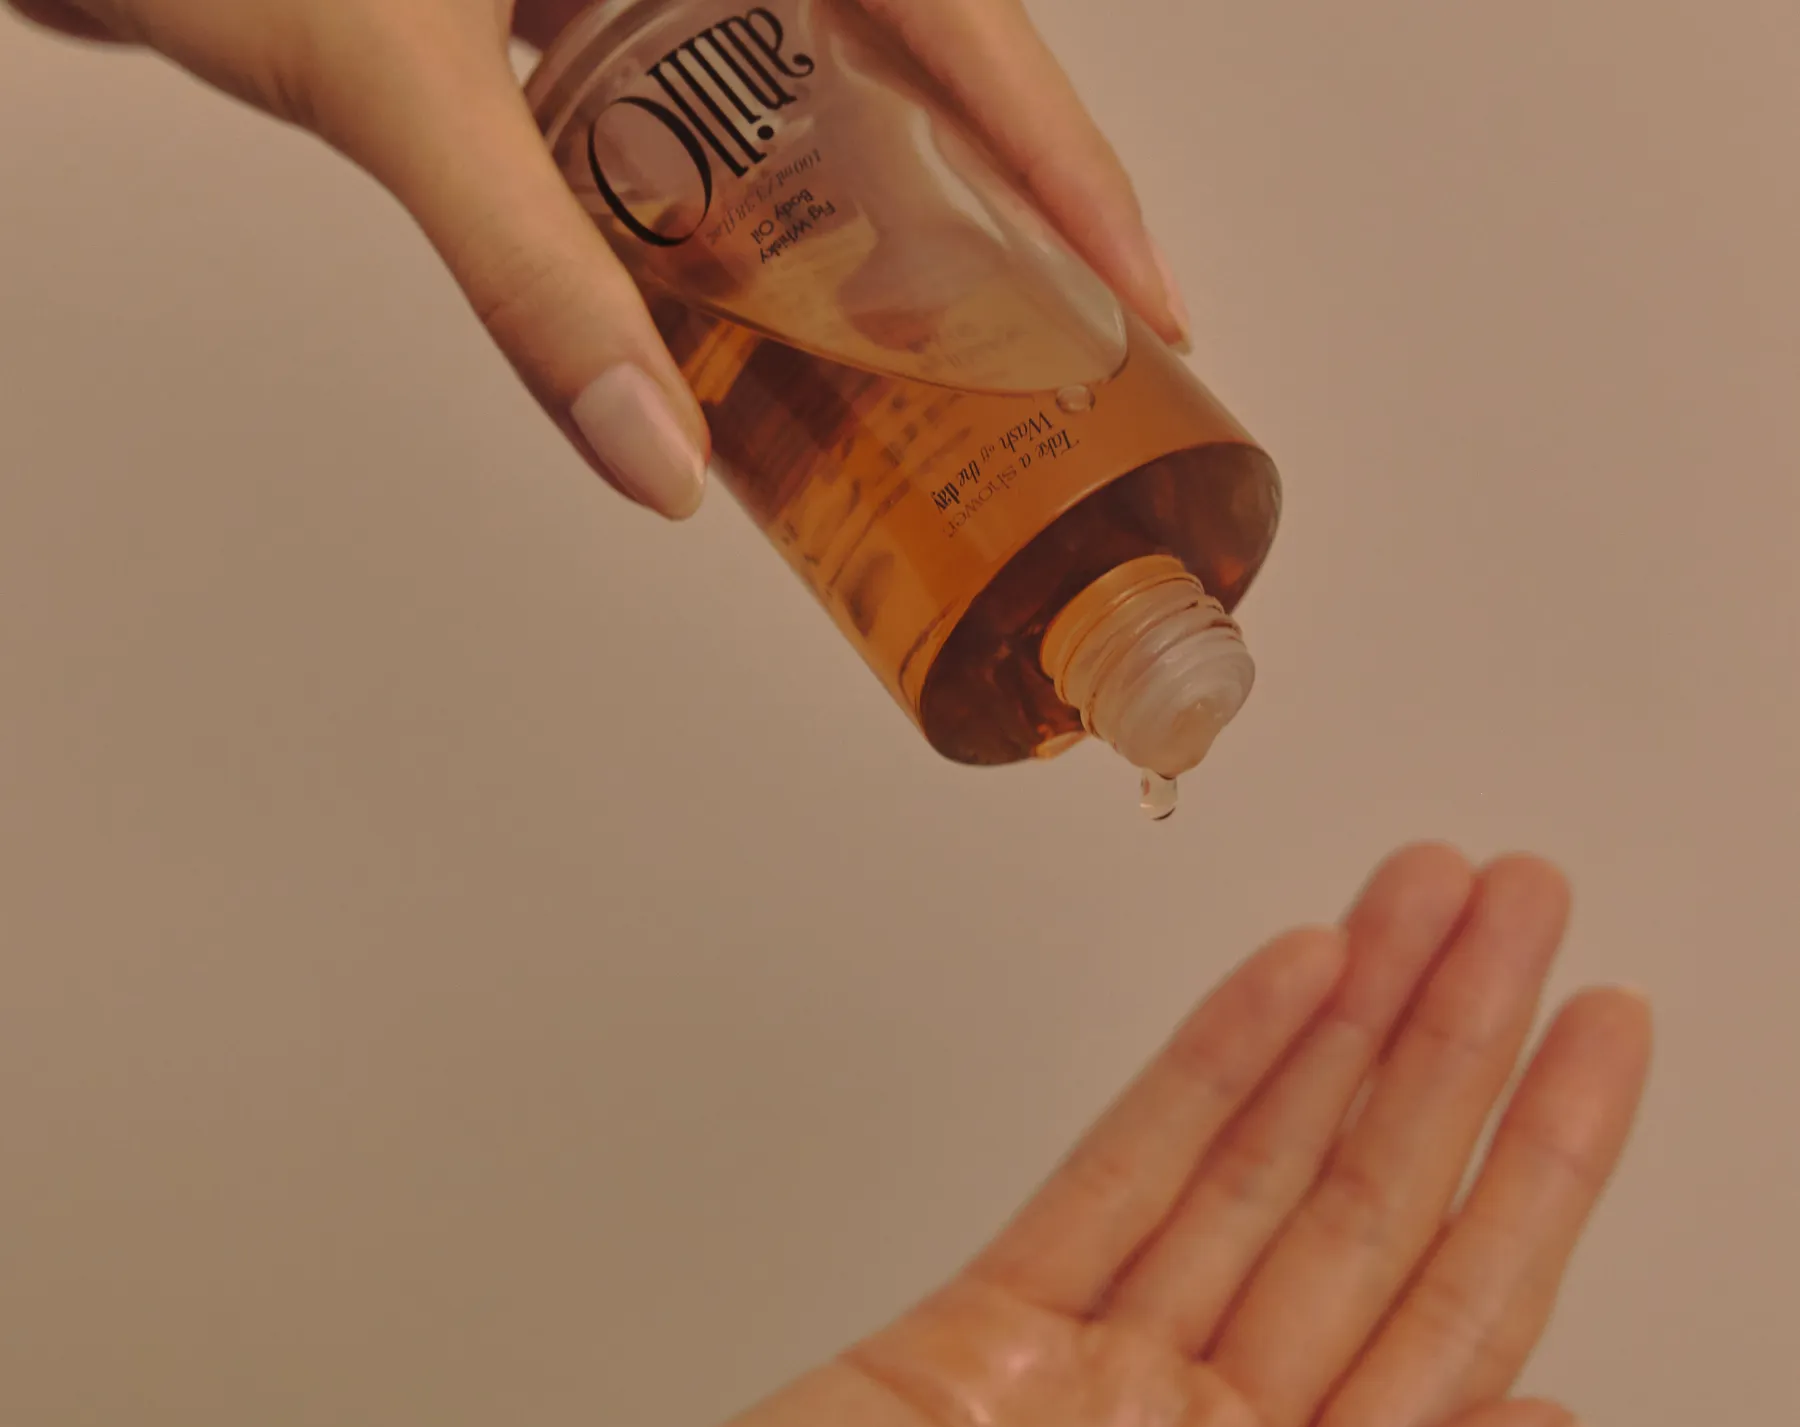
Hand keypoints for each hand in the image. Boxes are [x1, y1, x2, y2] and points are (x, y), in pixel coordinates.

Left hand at [8, 0, 1188, 519]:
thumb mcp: (389, 75)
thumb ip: (527, 275)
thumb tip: (658, 463)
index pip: (951, 8)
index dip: (1065, 154)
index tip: (1143, 284)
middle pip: (908, 52)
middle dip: (999, 198)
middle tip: (1066, 342)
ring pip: (808, 83)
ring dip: (874, 216)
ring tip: (947, 348)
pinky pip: (697, 104)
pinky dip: (738, 209)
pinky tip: (758, 304)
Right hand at [342, 845, 1651, 1426]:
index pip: (1461, 1312)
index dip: (1541, 1160)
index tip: (1592, 1032)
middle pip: (1366, 1205)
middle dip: (1448, 1047)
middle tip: (1509, 905)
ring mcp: (1097, 1378)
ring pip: (1252, 1163)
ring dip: (1337, 1030)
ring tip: (1410, 908)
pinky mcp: (982, 1325)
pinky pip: (1119, 1169)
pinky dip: (1201, 1071)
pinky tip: (1272, 986)